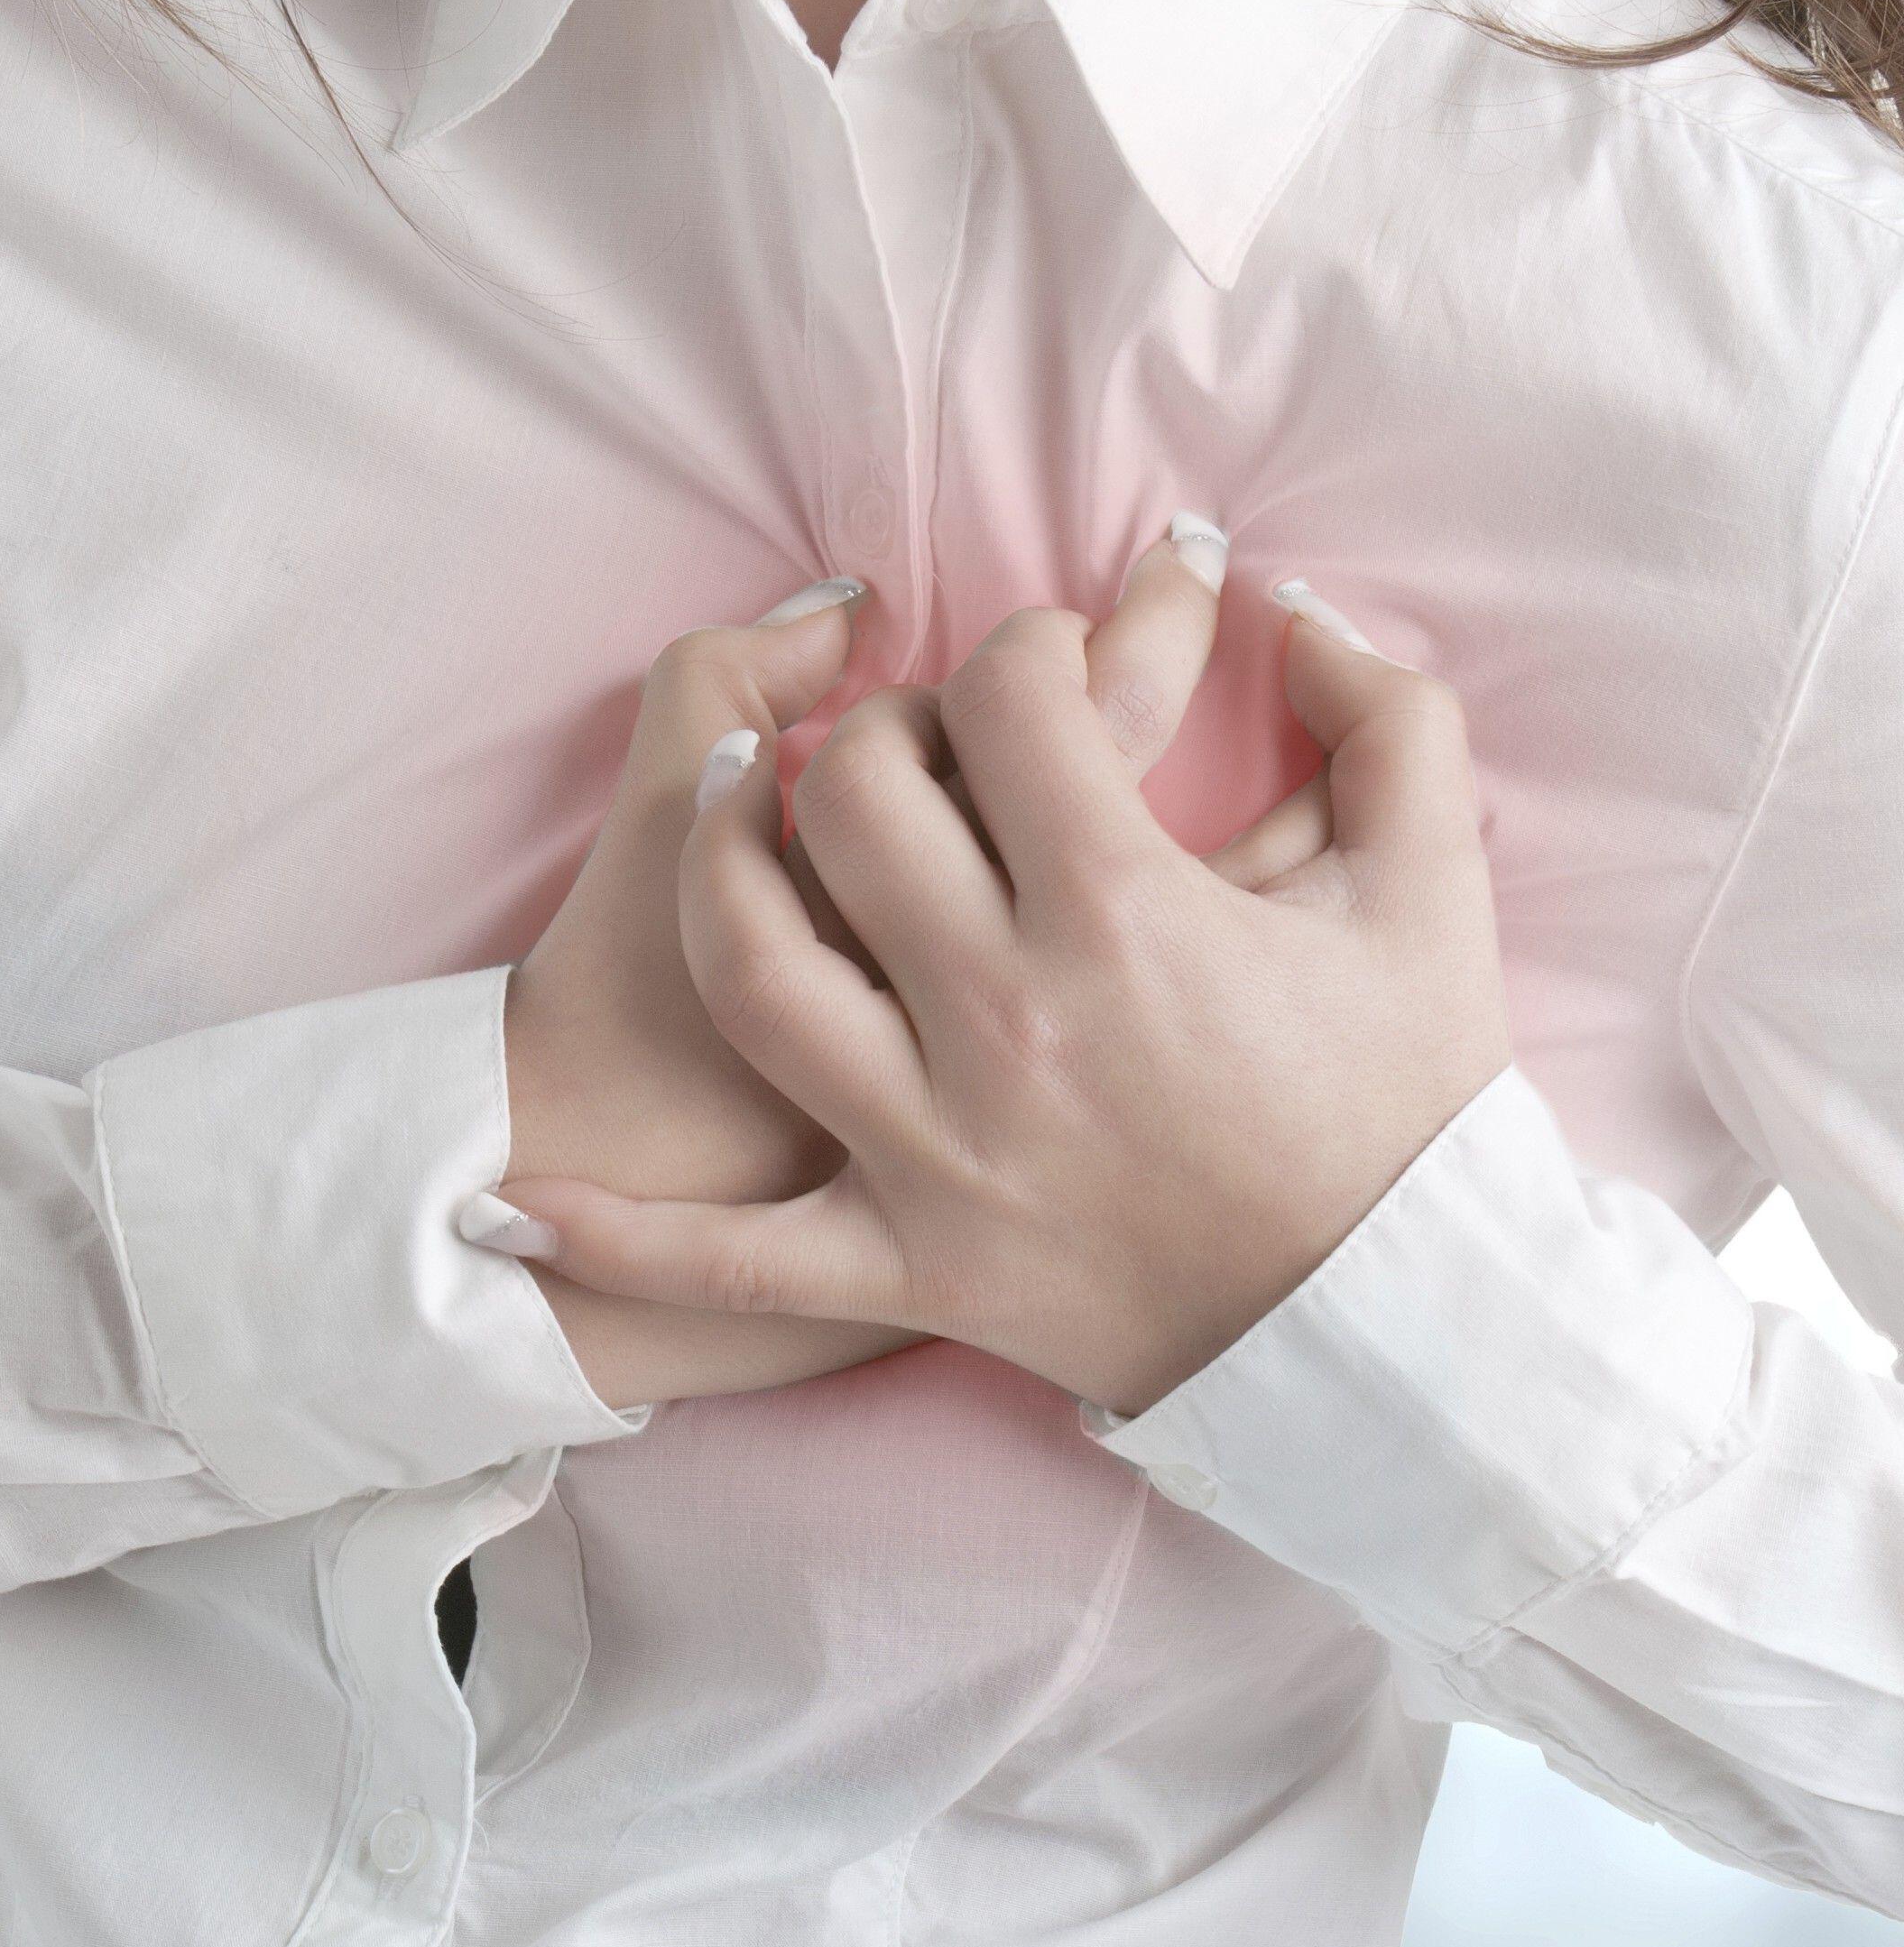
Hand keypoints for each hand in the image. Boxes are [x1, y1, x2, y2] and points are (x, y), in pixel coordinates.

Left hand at [492, 575, 1510, 1416]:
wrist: (1401, 1335)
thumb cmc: (1409, 1111)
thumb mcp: (1434, 895)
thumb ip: (1388, 723)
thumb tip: (1294, 610)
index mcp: (1124, 913)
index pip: (1007, 705)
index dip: (1022, 647)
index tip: (1049, 670)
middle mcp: (1005, 1017)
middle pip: (858, 805)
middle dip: (876, 732)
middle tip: (909, 736)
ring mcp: (937, 1148)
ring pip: (758, 969)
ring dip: (715, 869)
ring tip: (725, 800)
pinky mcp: (905, 1266)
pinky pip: (731, 1259)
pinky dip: (618, 1238)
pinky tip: (513, 1206)